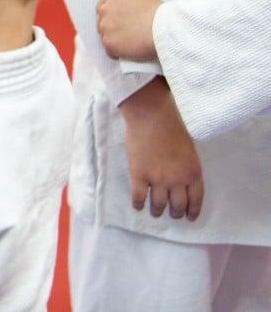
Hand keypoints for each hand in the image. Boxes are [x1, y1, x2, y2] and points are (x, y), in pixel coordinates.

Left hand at [97, 0, 161, 60]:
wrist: (165, 28)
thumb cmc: (160, 14)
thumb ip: (126, 2)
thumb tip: (123, 10)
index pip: (103, 5)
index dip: (111, 15)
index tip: (118, 21)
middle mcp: (105, 10)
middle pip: (102, 21)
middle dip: (111, 27)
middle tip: (126, 33)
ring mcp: (105, 27)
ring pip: (105, 36)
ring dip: (115, 40)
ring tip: (132, 42)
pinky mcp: (108, 43)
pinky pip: (110, 51)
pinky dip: (118, 53)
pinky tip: (130, 51)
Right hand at [120, 76, 203, 220]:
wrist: (152, 116)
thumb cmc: (172, 127)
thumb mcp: (189, 150)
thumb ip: (186, 167)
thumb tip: (179, 180)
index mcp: (193, 173)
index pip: (195, 200)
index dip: (192, 212)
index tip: (189, 218)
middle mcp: (178, 180)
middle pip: (178, 206)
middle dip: (175, 213)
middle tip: (171, 214)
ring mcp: (158, 179)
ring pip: (159, 205)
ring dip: (157, 211)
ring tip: (155, 212)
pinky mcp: (139, 175)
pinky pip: (139, 197)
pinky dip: (138, 204)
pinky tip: (138, 206)